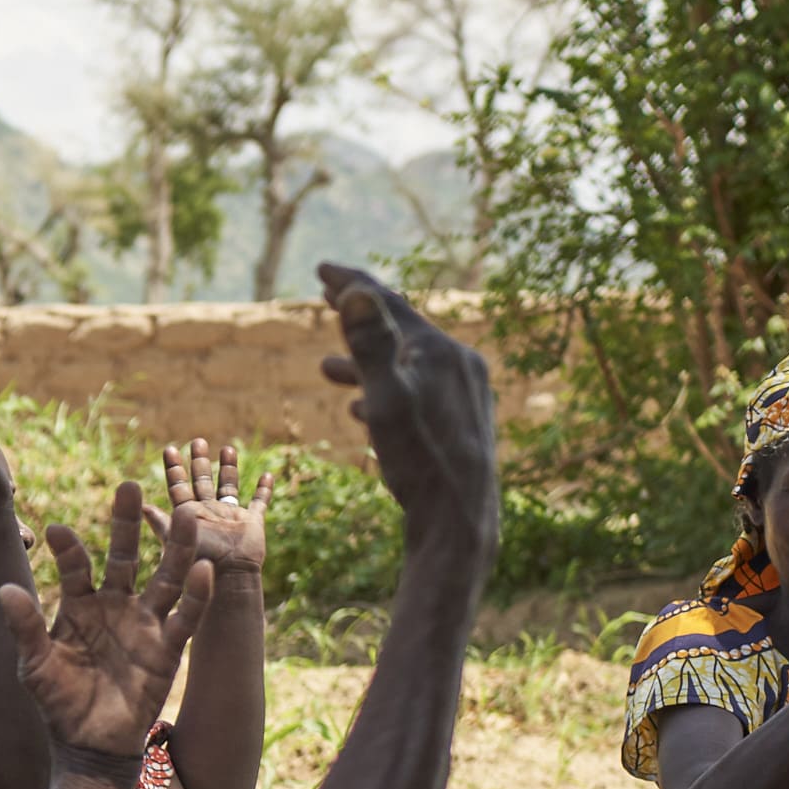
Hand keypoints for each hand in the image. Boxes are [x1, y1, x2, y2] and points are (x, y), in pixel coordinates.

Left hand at [0, 484, 213, 775]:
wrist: (89, 744)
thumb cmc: (58, 703)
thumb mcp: (34, 664)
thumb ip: (25, 627)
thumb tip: (5, 589)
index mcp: (80, 606)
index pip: (78, 567)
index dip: (70, 549)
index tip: (57, 531)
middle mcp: (115, 606)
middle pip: (125, 557)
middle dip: (127, 524)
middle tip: (129, 487)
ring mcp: (144, 624)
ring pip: (164, 577)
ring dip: (175, 548)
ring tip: (184, 515)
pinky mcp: (167, 647)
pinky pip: (185, 617)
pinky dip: (195, 595)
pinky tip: (203, 569)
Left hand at [159, 438, 277, 594]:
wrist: (227, 578)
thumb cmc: (198, 562)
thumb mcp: (176, 541)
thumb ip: (161, 524)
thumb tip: (141, 507)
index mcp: (188, 515)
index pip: (178, 486)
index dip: (174, 468)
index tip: (169, 448)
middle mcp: (208, 513)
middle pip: (202, 481)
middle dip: (199, 461)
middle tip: (197, 440)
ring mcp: (230, 517)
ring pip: (229, 486)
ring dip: (228, 468)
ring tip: (227, 448)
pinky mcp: (251, 522)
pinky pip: (259, 503)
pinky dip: (264, 490)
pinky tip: (267, 475)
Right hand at [313, 265, 499, 534]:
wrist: (460, 520)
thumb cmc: (420, 462)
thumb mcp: (386, 399)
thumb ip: (370, 343)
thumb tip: (355, 291)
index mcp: (438, 350)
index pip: (388, 303)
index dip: (351, 284)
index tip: (322, 269)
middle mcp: (459, 362)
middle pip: (401, 329)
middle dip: (360, 318)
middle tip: (327, 300)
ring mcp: (466, 392)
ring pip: (408, 365)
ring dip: (367, 362)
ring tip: (326, 368)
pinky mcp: (465, 420)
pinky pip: (419, 393)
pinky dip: (387, 392)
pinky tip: (362, 412)